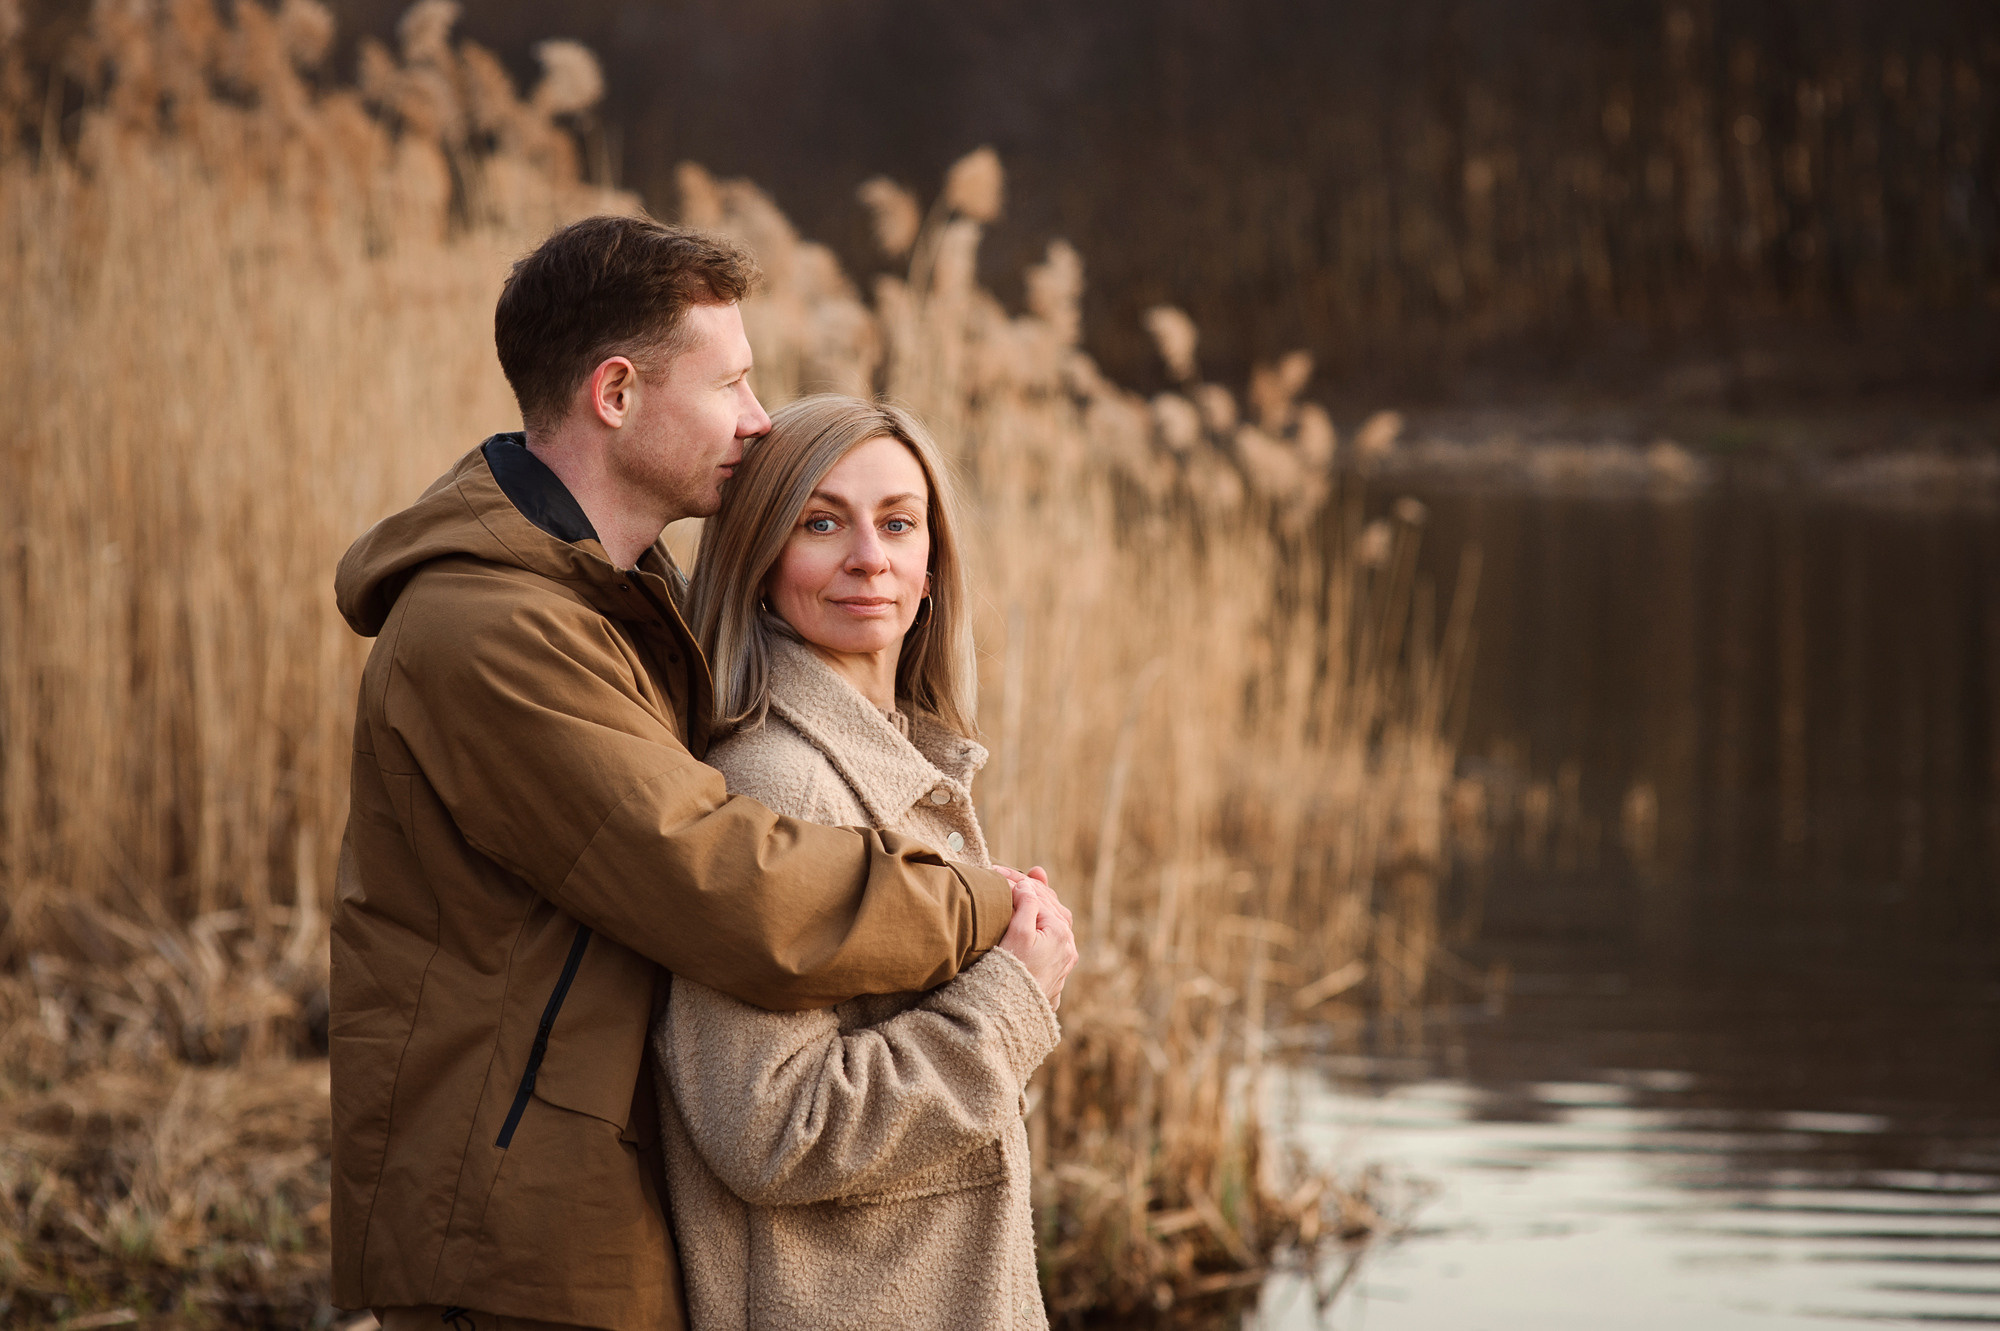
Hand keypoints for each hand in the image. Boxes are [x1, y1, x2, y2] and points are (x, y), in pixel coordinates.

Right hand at [995, 865, 1076, 1009]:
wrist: (1010, 1016)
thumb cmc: (1011, 974)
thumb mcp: (1017, 934)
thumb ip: (1025, 905)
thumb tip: (1027, 885)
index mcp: (1060, 932)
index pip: (1038, 896)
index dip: (1015, 880)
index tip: (995, 871)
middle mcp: (1068, 946)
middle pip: (1050, 906)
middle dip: (1029, 888)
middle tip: (1006, 874)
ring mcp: (1064, 960)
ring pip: (1054, 921)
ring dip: (1038, 903)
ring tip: (1026, 887)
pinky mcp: (1056, 972)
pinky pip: (1052, 937)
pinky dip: (1041, 921)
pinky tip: (1034, 917)